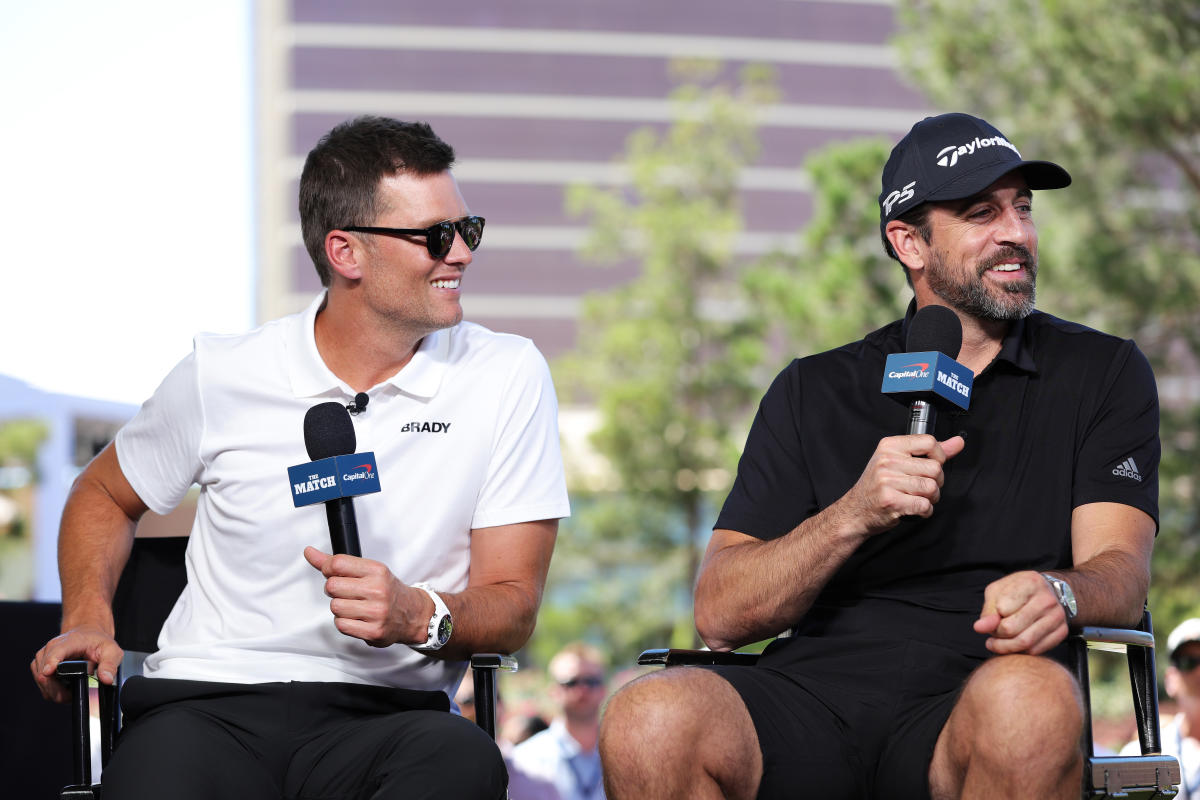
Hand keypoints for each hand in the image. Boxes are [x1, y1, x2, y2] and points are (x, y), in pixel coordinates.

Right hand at [31, 626, 122, 702]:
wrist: (88, 636)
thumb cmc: (97, 643)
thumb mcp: (111, 651)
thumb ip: (110, 664)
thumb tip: (106, 679)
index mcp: (70, 641)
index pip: (56, 652)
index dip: (51, 663)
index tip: (49, 672)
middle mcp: (51, 648)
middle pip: (45, 673)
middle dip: (59, 689)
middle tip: (77, 692)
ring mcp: (43, 657)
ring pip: (42, 682)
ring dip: (56, 691)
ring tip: (73, 689)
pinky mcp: (39, 666)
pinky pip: (42, 685)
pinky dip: (52, 690)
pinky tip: (66, 688)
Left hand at [303, 546, 431, 647]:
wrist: (412, 614)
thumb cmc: (388, 591)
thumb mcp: (368, 570)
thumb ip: (337, 563)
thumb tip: (310, 552)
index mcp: (377, 571)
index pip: (337, 564)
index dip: (327, 568)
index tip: (331, 572)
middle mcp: (378, 590)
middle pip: (331, 587)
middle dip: (334, 590)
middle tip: (347, 592)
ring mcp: (376, 612)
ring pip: (335, 607)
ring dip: (340, 608)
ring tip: (355, 606)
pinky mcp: (373, 631)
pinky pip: (341, 625)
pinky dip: (345, 622)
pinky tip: (357, 618)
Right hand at [840, 434, 965, 535]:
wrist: (856, 510)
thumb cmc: (878, 486)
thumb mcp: (899, 461)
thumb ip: (930, 452)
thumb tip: (958, 442)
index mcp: (889, 446)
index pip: (929, 442)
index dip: (939, 456)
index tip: (932, 464)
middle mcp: (887, 461)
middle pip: (935, 468)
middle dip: (936, 482)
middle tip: (922, 487)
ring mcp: (887, 481)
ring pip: (931, 487)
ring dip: (931, 498)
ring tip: (918, 498)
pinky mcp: (891, 501)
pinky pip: (924, 505)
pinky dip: (925, 510)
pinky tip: (915, 508)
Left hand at [973, 570, 1068, 654]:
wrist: (1047, 592)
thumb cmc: (1017, 591)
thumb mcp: (997, 592)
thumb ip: (988, 610)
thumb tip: (979, 628)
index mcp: (1030, 582)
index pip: (1002, 609)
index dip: (992, 617)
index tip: (993, 617)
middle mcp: (1047, 599)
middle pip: (1012, 629)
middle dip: (996, 634)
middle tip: (993, 632)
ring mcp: (1057, 616)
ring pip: (1025, 643)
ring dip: (1005, 647)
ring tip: (997, 642)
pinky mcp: (1062, 631)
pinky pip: (1036, 650)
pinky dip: (1021, 651)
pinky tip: (1015, 643)